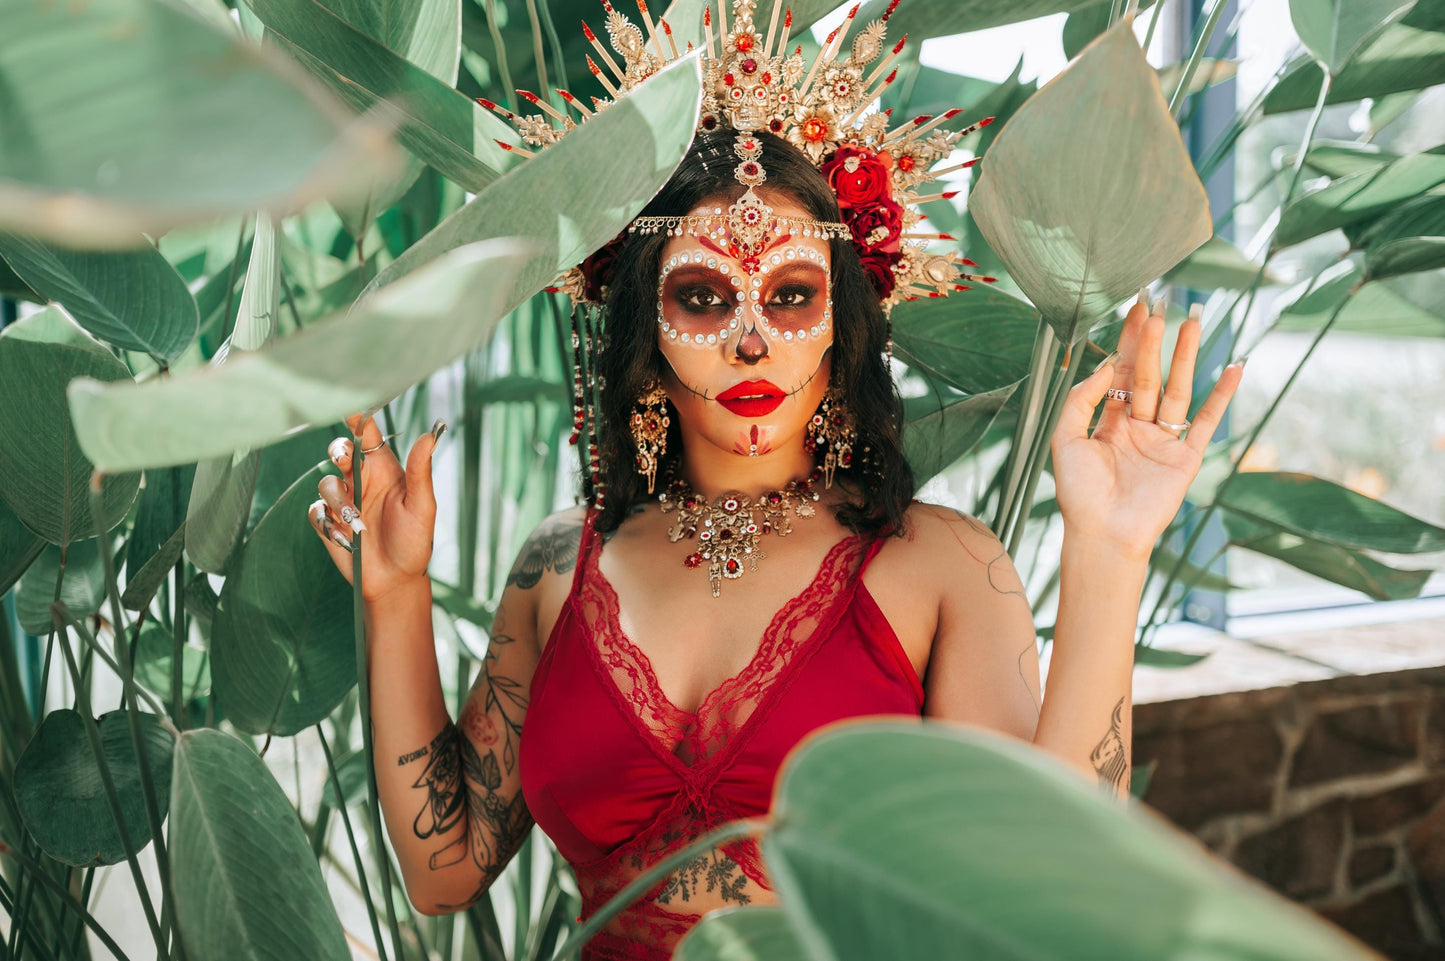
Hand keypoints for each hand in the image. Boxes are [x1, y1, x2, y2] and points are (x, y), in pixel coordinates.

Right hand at [306, 412, 446, 600]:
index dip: (358, 417)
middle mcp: (361, 480)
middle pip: (340, 451)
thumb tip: (430, 435)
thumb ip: (420, 472)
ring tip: (358, 525)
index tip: (350, 405)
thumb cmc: (414, 542)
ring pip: (325, 483)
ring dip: (339, 502)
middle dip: (338, 451)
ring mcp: (342, 501)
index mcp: (384, 471)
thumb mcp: (422, 506)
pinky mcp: (328, 522)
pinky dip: (327, 523)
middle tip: (344, 460)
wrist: (395, 581)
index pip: (368, 435)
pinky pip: (316, 511)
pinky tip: (345, 538)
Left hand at [1050, 291, 1245, 558]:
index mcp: (1107, 421)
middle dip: (1154, 342)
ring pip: (1177, 390)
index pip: (1120, 372)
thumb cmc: (1078, 493)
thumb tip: (1106, 364)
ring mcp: (1163, 441)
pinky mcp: (1185, 458)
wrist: (1102, 534)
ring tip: (1194, 323)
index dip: (1128, 342)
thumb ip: (1081, 398)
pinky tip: (1234, 368)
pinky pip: (1207, 421)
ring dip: (1186, 357)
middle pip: (1148, 375)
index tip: (1136, 309)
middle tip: (1160, 307)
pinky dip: (1222, 395)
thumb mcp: (1066, 438)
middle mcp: (1137, 427)